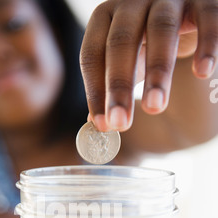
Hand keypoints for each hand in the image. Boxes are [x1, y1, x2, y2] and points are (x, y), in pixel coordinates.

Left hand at [80, 0, 217, 131]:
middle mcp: (132, 1)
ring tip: (155, 107)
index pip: (92, 54)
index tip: (104, 125)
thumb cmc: (148, 42)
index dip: (95, 91)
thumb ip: (111, 88)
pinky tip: (203, 72)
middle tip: (121, 123)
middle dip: (119, 86)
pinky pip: (206, 17)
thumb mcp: (127, 62)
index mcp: (105, 17)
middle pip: (121, 42)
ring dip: (157, 72)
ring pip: (161, 30)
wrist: (186, 10)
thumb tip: (97, 124)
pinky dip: (206, 44)